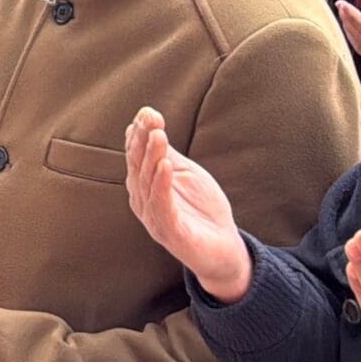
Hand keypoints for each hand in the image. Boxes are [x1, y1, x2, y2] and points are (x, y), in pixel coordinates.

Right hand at [125, 106, 249, 303]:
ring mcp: (153, 216)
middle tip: (150, 118)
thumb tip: (151, 126)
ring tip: (158, 135)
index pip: (136, 154)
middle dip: (142, 140)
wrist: (224, 249)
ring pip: (146, 182)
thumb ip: (167, 154)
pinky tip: (165, 165)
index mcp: (143, 185)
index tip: (148, 112)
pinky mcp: (168, 231)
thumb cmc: (202, 211)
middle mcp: (142, 199)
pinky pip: (161, 205)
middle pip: (137, 165)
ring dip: (152, 156)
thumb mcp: (186, 175)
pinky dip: (161, 184)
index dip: (139, 133)